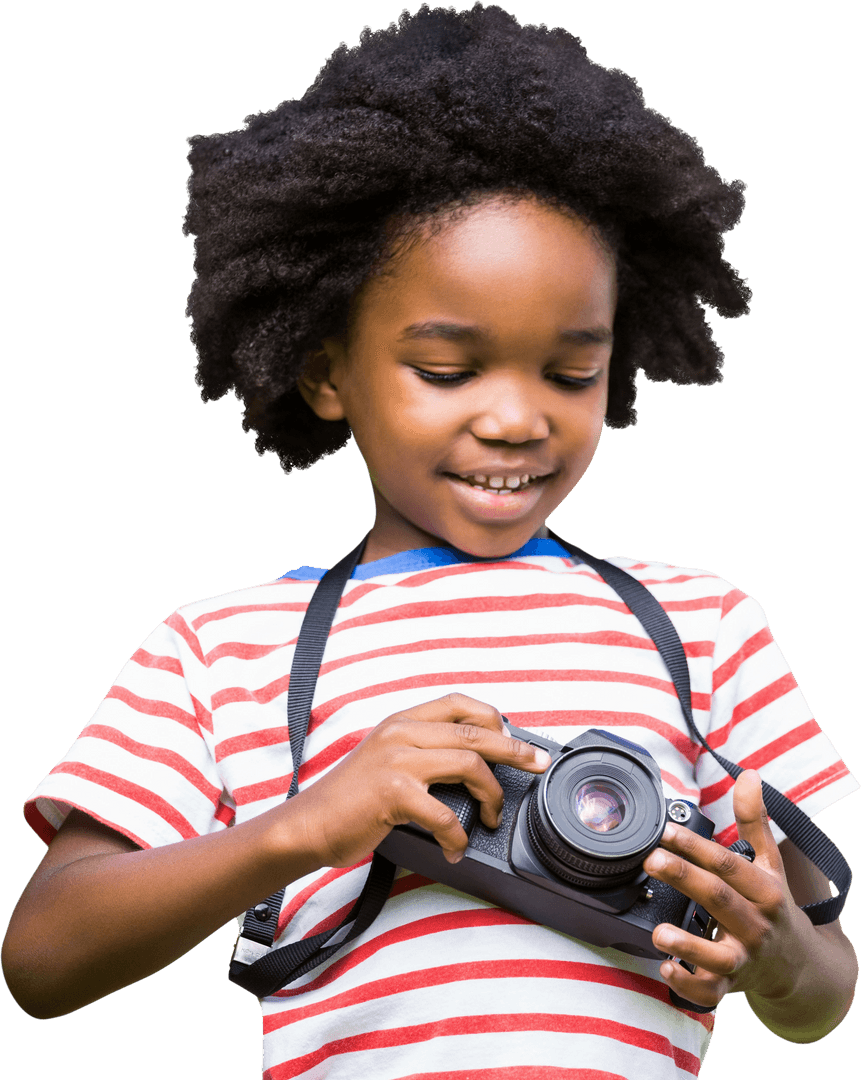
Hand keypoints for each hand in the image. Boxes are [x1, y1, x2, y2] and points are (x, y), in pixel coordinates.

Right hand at [291, 692, 551, 869]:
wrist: (307, 824)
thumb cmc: (349, 799)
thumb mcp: (385, 759)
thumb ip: (420, 751)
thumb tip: (471, 764)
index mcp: (401, 721)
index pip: (459, 703)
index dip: (495, 718)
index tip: (518, 738)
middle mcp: (401, 732)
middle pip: (475, 732)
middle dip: (515, 749)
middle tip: (538, 764)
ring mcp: (397, 760)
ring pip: (469, 764)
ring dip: (492, 795)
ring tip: (492, 818)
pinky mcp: (394, 792)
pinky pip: (446, 812)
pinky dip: (458, 835)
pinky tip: (455, 848)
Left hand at [643, 770, 814, 1009]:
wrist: (797, 965)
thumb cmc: (774, 906)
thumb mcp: (769, 863)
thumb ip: (753, 820)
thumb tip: (748, 776)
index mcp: (764, 891)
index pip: (729, 864)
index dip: (697, 846)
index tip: (667, 829)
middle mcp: (755, 924)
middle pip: (719, 898)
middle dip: (685, 878)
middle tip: (651, 860)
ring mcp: (742, 958)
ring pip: (717, 954)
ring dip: (687, 944)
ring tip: (659, 932)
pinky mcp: (728, 985)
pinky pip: (709, 992)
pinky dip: (687, 984)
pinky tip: (665, 967)